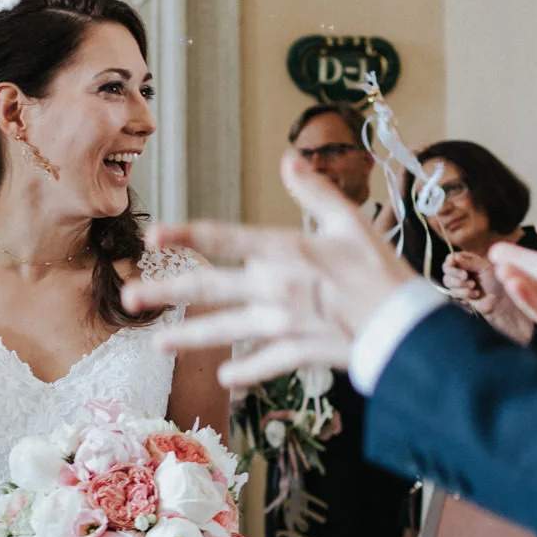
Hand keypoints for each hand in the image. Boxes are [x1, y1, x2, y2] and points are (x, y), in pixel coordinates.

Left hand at [122, 150, 414, 387]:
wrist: (408, 327)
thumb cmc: (383, 269)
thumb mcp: (351, 221)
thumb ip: (314, 191)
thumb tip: (287, 157)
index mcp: (288, 251)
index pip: (228, 238)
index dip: (188, 234)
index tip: (154, 234)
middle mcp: (277, 287)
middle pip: (211, 288)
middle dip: (167, 293)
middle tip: (129, 299)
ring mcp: (285, 323)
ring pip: (226, 330)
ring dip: (190, 337)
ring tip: (158, 342)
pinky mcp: (299, 351)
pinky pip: (264, 363)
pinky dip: (246, 371)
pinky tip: (225, 379)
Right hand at [442, 251, 533, 345]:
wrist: (503, 305)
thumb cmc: (499, 284)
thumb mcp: (485, 267)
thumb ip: (468, 261)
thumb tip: (453, 257)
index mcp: (471, 262)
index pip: (454, 257)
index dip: (451, 260)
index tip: (454, 262)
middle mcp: (465, 272)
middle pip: (447, 269)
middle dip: (455, 273)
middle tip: (466, 276)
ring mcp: (462, 285)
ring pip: (447, 281)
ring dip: (459, 284)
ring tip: (473, 287)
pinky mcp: (462, 297)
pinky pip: (453, 292)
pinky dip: (462, 293)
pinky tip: (475, 295)